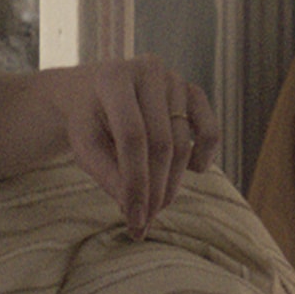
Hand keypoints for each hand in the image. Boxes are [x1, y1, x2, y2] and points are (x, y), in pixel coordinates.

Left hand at [37, 56, 219, 234]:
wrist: (95, 91)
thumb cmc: (88, 120)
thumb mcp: (84, 145)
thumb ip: (106, 174)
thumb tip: (134, 208)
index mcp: (114, 77)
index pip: (133, 136)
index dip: (136, 181)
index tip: (134, 218)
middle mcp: (149, 71)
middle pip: (161, 143)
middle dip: (155, 189)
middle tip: (145, 222)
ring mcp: (175, 79)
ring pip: (183, 143)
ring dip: (172, 183)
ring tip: (156, 207)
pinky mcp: (193, 91)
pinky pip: (210, 130)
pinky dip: (205, 156)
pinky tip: (191, 172)